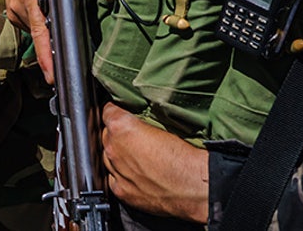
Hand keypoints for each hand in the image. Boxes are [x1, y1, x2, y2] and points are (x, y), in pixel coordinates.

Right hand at [5, 0, 69, 83]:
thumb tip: (86, 7)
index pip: (40, 33)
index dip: (47, 56)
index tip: (52, 74)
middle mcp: (18, 6)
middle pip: (41, 34)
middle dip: (55, 37)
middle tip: (67, 37)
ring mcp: (12, 11)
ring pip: (35, 31)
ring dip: (46, 27)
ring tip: (52, 9)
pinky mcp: (11, 13)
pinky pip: (29, 25)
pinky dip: (39, 22)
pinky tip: (43, 10)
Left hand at [102, 103, 208, 222]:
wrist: (195, 186)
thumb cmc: (184, 156)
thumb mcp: (162, 124)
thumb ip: (140, 121)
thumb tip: (136, 120)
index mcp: (121, 127)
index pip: (108, 112)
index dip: (117, 112)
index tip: (122, 113)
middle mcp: (114, 148)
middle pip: (107, 135)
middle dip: (118, 135)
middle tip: (134, 138)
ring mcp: (116, 170)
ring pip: (108, 157)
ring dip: (119, 155)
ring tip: (137, 157)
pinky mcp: (121, 190)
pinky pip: (114, 178)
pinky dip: (122, 176)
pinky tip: (136, 174)